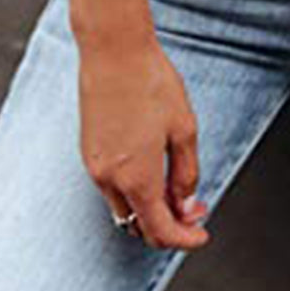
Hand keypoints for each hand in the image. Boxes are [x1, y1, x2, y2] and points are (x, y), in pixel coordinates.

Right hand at [78, 32, 210, 250]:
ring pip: (123, 209)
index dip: (184, 239)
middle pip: (138, 226)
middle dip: (168, 226)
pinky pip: (111, 188)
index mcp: (137, 177)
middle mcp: (110, 179)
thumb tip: (188, 205)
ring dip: (149, 209)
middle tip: (194, 210)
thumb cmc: (151, 83)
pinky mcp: (88, 152)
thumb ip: (187, 174)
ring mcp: (94, 167)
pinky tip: (153, 171)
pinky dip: (133, 192)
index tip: (201, 234)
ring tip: (176, 188)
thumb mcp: (184, 129)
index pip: (160, 230)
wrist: (114, 51)